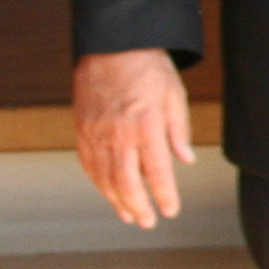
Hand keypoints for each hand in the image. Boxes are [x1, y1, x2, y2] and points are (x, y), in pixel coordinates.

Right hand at [73, 48, 192, 226]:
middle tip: (147, 223)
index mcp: (146, 126)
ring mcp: (96, 133)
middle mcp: (118, 134)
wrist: (112, 45)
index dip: (164, 195)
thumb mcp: (175, 95)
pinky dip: (98, 182)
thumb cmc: (149, 68)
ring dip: (116, 200)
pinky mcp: (82, 129)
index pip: (157, 171)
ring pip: (104, 177)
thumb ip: (178, 130)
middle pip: (126, 181)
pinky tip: (108, 192)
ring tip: (129, 215)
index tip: (170, 211)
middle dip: (138, 206)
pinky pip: (89, 163)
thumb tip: (185, 160)